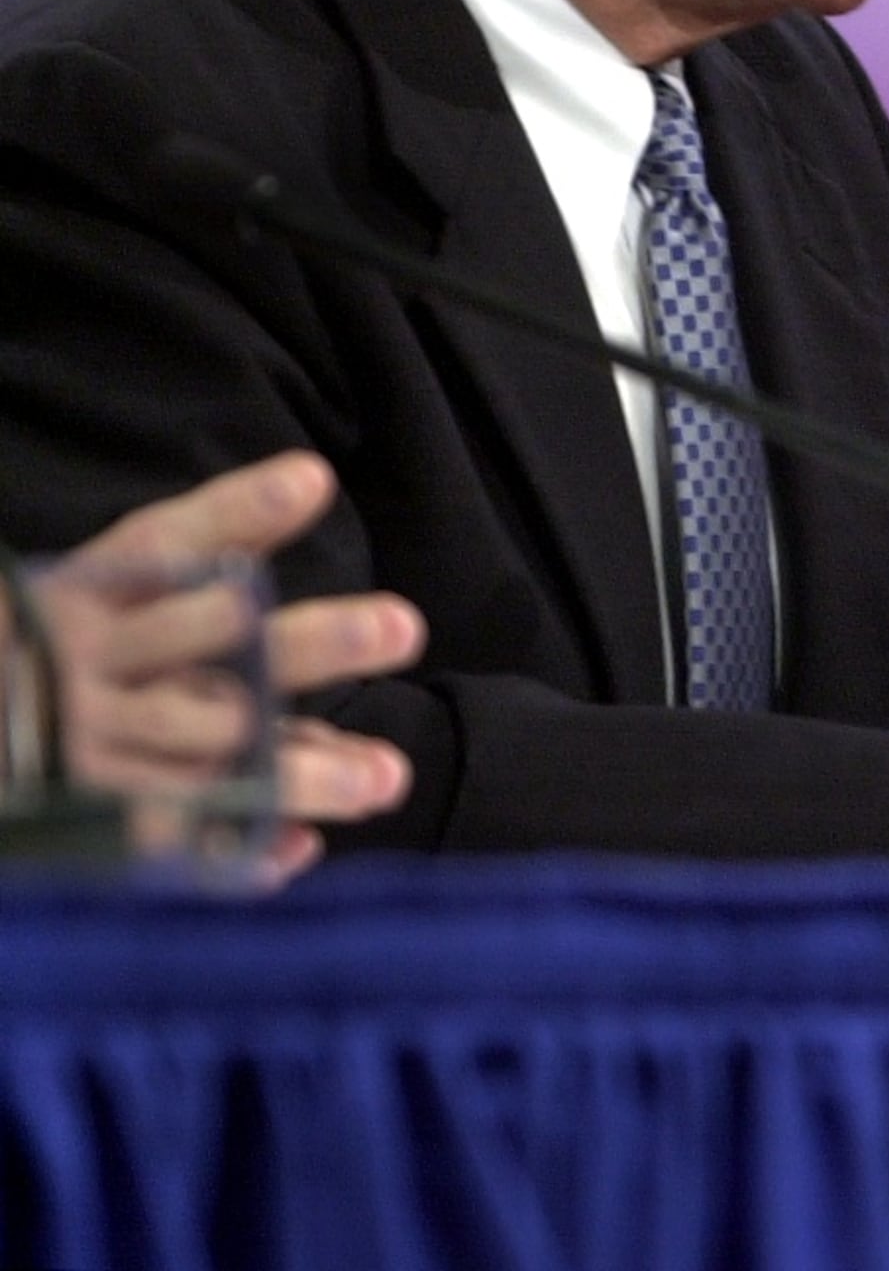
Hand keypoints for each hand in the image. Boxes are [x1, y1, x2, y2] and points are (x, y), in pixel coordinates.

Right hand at [38, 453, 424, 876]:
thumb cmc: (38, 665)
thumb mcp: (81, 605)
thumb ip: (184, 575)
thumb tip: (305, 507)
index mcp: (77, 601)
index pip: (159, 544)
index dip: (234, 513)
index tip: (311, 481)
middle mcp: (83, 666)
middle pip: (210, 643)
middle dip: (308, 642)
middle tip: (404, 627)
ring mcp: (80, 747)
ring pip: (206, 748)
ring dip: (298, 768)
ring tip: (385, 778)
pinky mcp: (74, 822)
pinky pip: (163, 839)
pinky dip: (230, 849)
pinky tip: (294, 853)